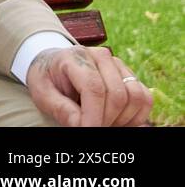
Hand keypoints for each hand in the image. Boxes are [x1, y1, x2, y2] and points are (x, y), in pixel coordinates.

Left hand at [26, 46, 152, 125]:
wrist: (54, 66)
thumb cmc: (47, 80)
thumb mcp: (41, 93)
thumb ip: (59, 108)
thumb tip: (81, 125)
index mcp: (74, 57)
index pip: (93, 87)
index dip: (94, 114)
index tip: (87, 130)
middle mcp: (100, 56)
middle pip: (117, 95)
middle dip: (106, 119)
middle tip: (91, 128)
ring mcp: (118, 65)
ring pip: (135, 97)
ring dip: (122, 118)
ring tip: (102, 123)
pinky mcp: (130, 76)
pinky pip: (145, 99)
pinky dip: (135, 116)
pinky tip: (116, 120)